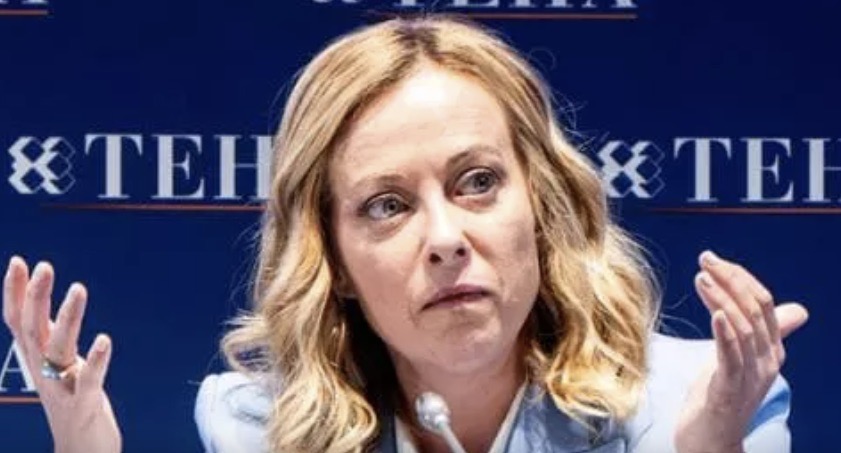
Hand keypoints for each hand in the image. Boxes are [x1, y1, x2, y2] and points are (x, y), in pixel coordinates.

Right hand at [3, 257, 121, 452]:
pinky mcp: (84, 406)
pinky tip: (105, 340)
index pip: (18, 321)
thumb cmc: (72, 402)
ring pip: (58, 350)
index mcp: (37, 359)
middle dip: (35, 297)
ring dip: (68, 318)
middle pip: (32, 330)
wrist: (79, 452)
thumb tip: (41, 298)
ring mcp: (62, 389)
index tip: (18, 260)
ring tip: (79, 288)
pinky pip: (88, 381)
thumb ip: (50, 332)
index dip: (14, 292)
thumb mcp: (57, 363)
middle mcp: (43, 371)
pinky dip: (96, 360)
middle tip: (44, 266)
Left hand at [674, 251, 807, 452]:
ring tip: (702, 278)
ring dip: (722, 298)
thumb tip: (799, 310)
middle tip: (705, 260)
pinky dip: (724, 331)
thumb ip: (761, 333)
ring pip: (744, 328)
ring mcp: (751, 376)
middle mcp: (767, 360)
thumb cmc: (721, 397)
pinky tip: (715, 312)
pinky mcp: (730, 389)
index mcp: (771, 350)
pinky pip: (731, 356)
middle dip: (730, 280)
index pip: (764, 303)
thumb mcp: (743, 359)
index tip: (713, 259)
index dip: (740, 277)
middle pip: (755, 310)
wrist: (710, 442)